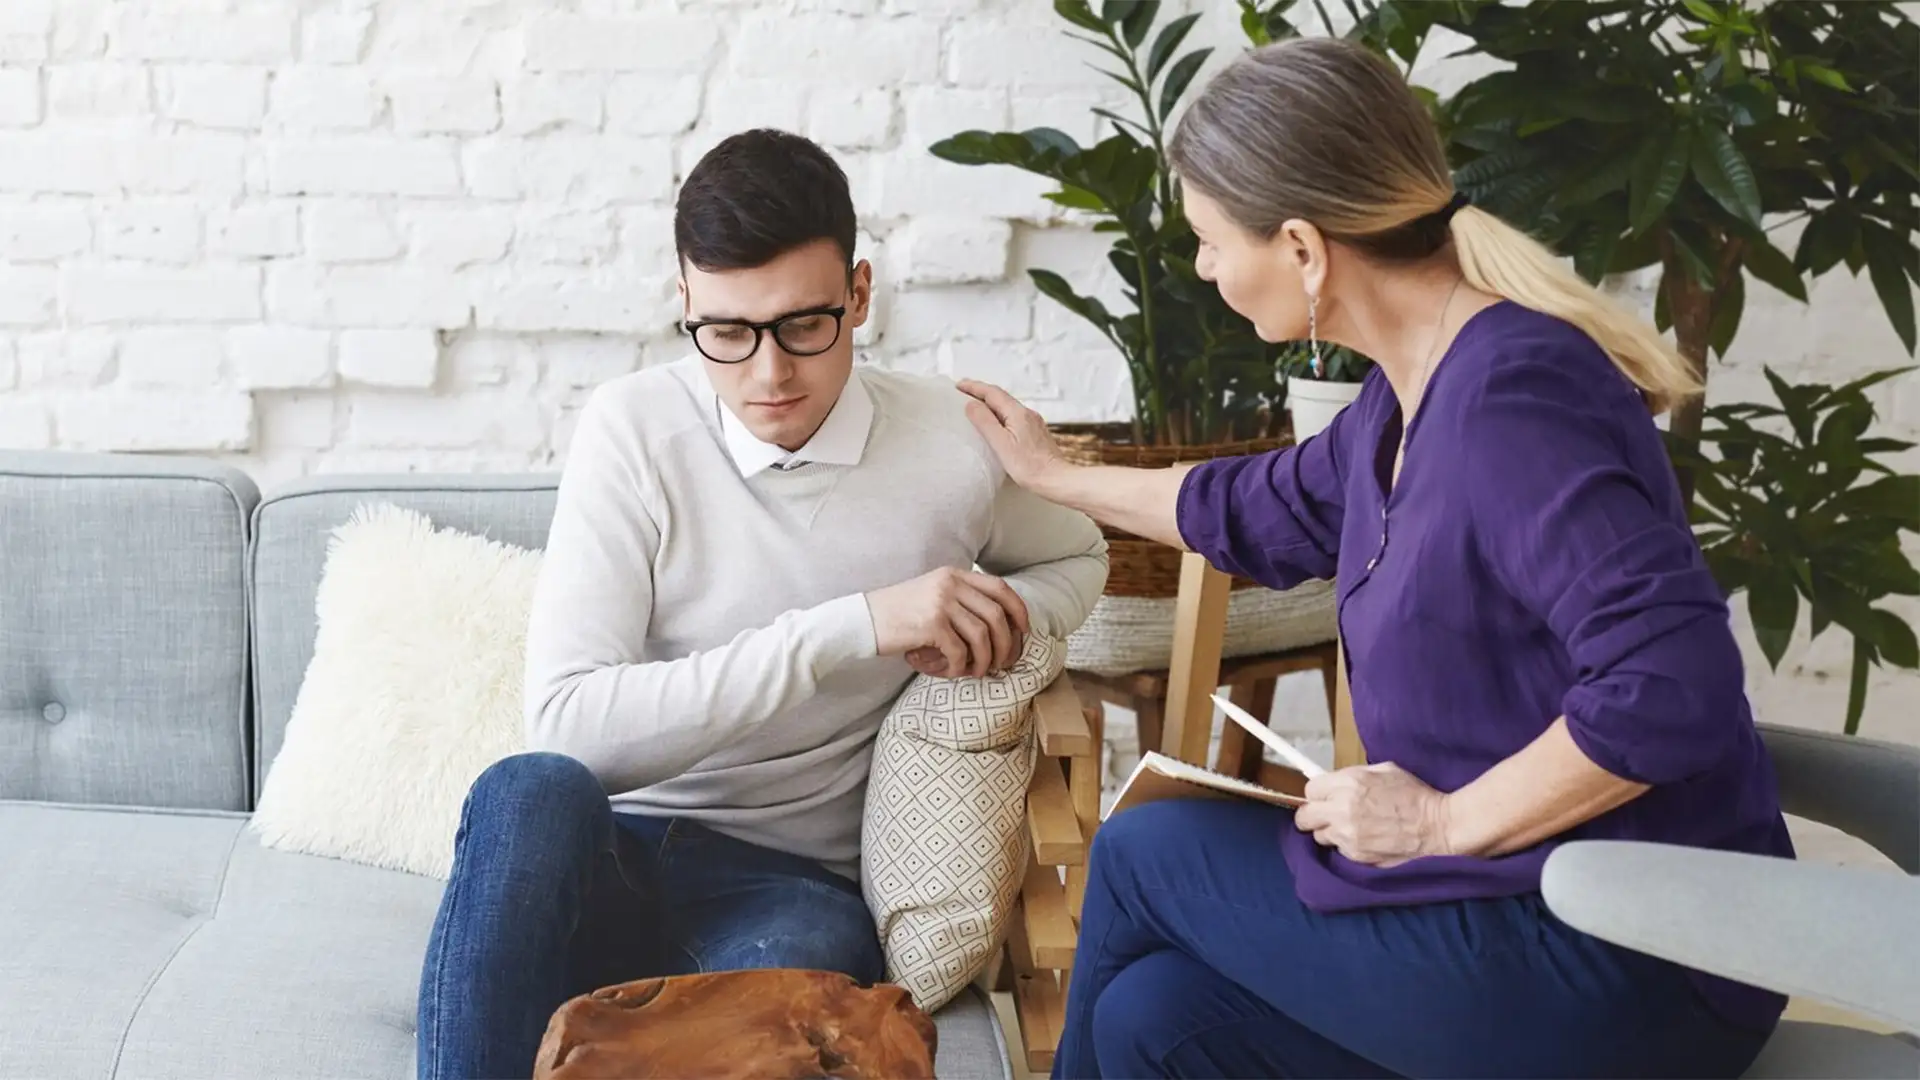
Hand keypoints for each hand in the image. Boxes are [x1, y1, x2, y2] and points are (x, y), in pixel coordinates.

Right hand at [865, 566, 1030, 678]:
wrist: (863, 620)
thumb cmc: (897, 614)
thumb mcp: (931, 594)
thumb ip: (959, 600)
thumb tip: (994, 626)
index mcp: (953, 574)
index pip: (1000, 587)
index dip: (1018, 610)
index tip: (1023, 631)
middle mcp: (950, 585)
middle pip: (997, 615)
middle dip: (1006, 644)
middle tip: (1002, 663)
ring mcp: (941, 603)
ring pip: (982, 636)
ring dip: (985, 660)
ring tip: (978, 672)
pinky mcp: (930, 625)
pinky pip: (959, 652)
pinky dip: (960, 667)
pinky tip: (952, 672)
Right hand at [956, 379, 1070, 494]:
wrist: (1056, 479)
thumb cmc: (1029, 466)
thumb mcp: (1001, 444)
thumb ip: (985, 421)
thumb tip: (971, 404)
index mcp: (1018, 413)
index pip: (992, 392)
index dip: (973, 387)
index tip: (958, 386)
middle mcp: (1028, 414)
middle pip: (1000, 397)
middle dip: (981, 392)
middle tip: (963, 392)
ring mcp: (1033, 423)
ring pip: (1007, 407)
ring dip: (990, 403)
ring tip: (975, 406)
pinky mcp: (1035, 433)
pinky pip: (1014, 417)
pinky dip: (1000, 414)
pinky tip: (996, 423)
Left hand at [1292, 763, 1452, 866]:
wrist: (1438, 826)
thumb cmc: (1415, 796)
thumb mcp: (1385, 770)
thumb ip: (1354, 775)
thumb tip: (1334, 781)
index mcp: (1349, 783)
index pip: (1310, 789)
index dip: (1318, 794)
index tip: (1325, 797)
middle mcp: (1342, 809)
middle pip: (1304, 816)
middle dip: (1313, 815)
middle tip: (1327, 816)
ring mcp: (1347, 835)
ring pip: (1319, 836)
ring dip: (1330, 832)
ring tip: (1350, 829)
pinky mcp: (1356, 855)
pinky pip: (1338, 851)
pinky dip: (1345, 846)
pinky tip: (1363, 839)